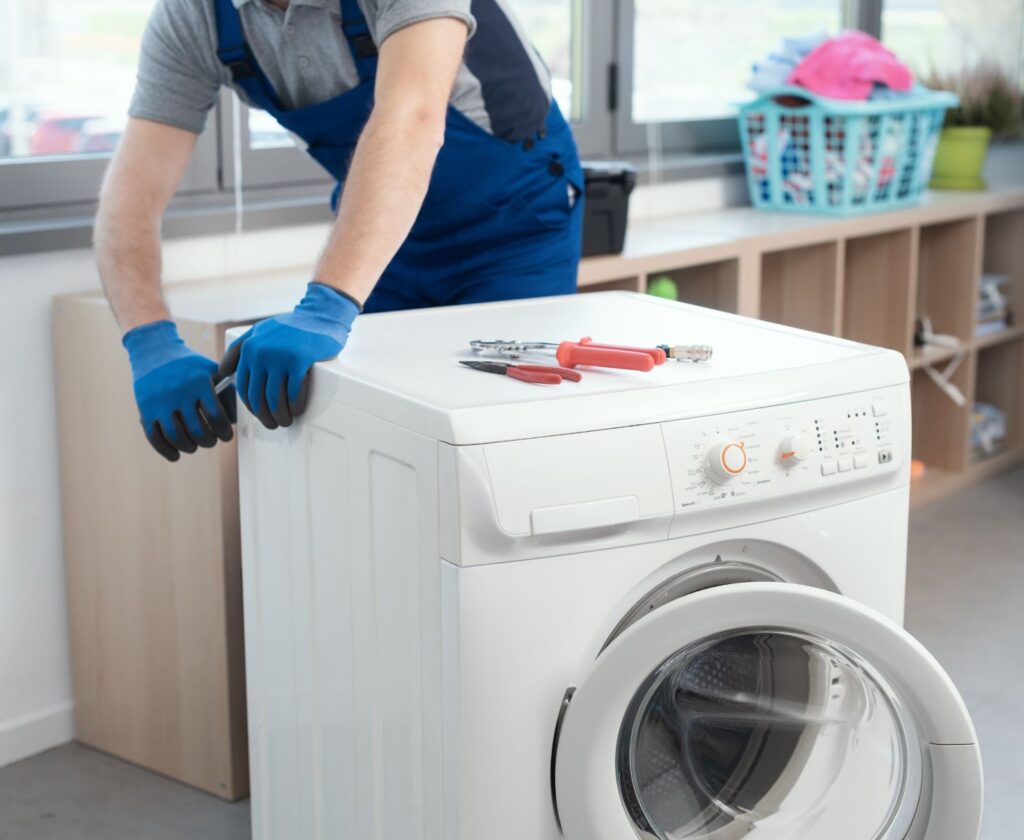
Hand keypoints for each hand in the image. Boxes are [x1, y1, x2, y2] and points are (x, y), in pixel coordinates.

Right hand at [123, 320, 236, 461]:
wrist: (155, 352)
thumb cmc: (190, 366)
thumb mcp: (212, 371)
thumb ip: (227, 393)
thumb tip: (235, 421)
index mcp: (199, 383)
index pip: (216, 416)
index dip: (224, 431)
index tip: (226, 435)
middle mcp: (179, 393)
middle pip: (197, 430)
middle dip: (208, 441)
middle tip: (211, 441)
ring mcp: (160, 402)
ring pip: (176, 436)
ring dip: (189, 447)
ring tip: (195, 446)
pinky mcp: (145, 410)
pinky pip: (154, 437)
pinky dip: (166, 450)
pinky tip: (176, 455)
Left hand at [219, 282, 359, 429]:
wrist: (321, 316)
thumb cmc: (291, 327)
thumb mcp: (259, 331)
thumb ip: (239, 349)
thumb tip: (222, 372)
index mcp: (249, 348)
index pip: (244, 387)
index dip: (251, 407)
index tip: (260, 415)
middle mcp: (261, 352)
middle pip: (258, 397)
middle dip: (265, 416)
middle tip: (273, 424)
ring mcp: (280, 356)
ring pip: (275, 399)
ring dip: (281, 416)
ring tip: (286, 420)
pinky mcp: (300, 360)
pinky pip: (294, 393)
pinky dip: (296, 406)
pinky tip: (298, 410)